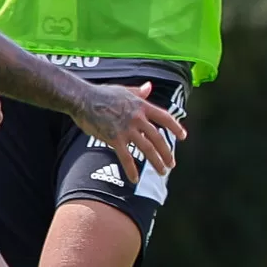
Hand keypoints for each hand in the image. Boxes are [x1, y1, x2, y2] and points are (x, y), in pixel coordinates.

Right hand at [70, 81, 186, 183]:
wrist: (83, 99)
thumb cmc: (102, 93)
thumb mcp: (124, 90)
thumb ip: (138, 92)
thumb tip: (149, 87)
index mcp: (142, 106)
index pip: (165, 118)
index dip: (176, 127)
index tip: (183, 136)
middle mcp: (138, 118)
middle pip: (158, 138)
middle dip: (167, 153)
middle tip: (171, 164)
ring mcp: (127, 129)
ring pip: (147, 149)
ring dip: (156, 162)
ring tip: (162, 172)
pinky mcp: (114, 138)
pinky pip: (126, 157)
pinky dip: (131, 170)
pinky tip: (135, 179)